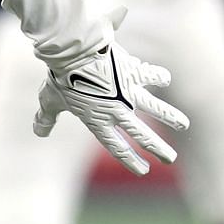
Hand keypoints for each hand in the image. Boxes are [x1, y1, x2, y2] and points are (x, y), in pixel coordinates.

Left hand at [36, 22, 189, 176]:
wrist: (73, 52)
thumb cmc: (59, 77)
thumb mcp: (49, 100)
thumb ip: (46, 117)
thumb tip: (39, 130)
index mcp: (97, 120)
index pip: (116, 146)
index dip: (130, 160)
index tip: (143, 171)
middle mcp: (117, 110)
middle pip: (142, 135)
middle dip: (158, 149)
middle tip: (171, 159)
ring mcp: (128, 92)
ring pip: (156, 109)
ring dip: (171, 117)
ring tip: (184, 125)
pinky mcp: (135, 73)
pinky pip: (152, 75)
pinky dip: (159, 76)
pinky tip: (165, 79)